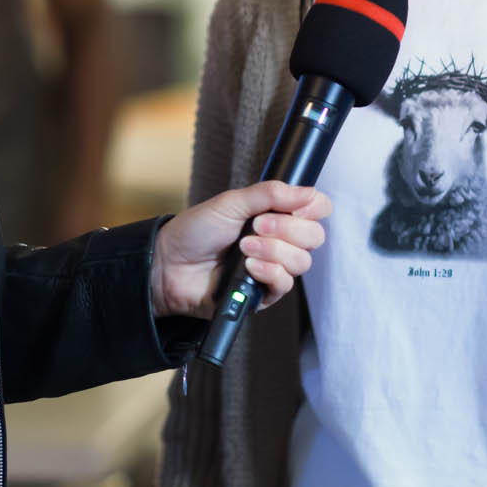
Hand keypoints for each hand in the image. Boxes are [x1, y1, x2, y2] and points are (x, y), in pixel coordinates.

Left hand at [149, 182, 330, 318]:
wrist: (170, 263)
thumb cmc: (196, 231)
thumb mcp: (232, 202)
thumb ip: (271, 194)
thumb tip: (309, 192)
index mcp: (275, 216)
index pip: (316, 211)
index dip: (312, 207)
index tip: (294, 205)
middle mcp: (279, 242)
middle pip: (314, 237)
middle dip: (288, 228)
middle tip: (257, 225)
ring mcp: (272, 268)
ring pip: (302, 261)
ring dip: (273, 250)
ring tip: (244, 247)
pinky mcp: (263, 294)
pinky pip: (285, 284)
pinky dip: (269, 271)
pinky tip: (248, 266)